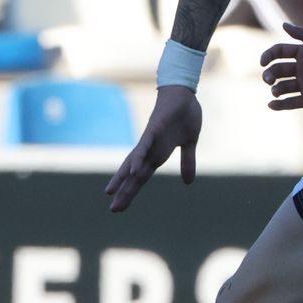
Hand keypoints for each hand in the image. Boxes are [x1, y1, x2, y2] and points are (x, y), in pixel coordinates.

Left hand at [104, 84, 201, 212]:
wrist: (184, 93)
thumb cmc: (185, 115)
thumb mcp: (190, 143)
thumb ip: (187, 161)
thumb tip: (188, 182)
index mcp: (157, 154)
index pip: (141, 177)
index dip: (131, 191)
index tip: (120, 206)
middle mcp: (150, 150)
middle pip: (134, 175)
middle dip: (124, 191)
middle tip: (113, 209)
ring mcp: (150, 140)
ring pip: (133, 162)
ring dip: (123, 178)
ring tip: (112, 193)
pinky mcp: (154, 129)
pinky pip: (144, 146)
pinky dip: (138, 158)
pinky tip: (132, 171)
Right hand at [261, 22, 302, 110]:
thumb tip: (283, 25)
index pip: (279, 52)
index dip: (268, 56)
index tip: (263, 62)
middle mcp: (301, 68)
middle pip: (278, 70)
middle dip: (270, 74)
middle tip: (269, 79)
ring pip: (282, 87)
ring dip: (275, 89)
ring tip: (276, 91)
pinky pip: (291, 102)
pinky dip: (280, 104)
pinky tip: (271, 104)